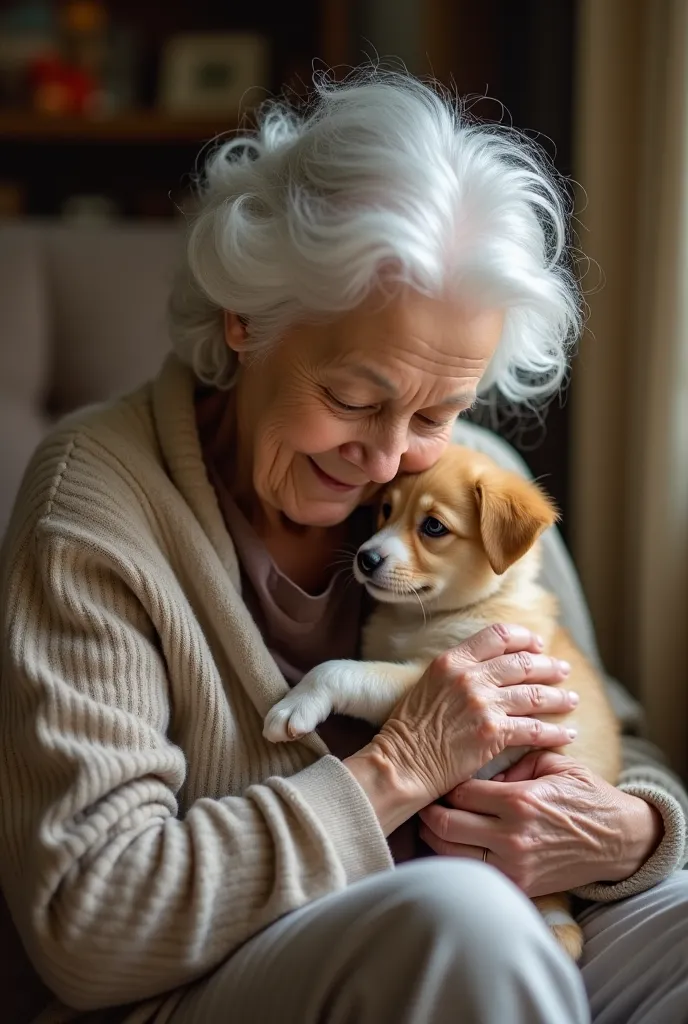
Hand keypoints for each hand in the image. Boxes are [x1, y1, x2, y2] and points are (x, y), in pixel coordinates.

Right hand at [345, 623, 577, 832]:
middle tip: (562, 670)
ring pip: (534, 694)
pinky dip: (555, 731)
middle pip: (522, 663)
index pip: (497, 636)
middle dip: (548, 666)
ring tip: (571, 700)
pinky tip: (567, 733)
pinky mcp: (493, 733)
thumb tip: (486, 668)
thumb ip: (457, 672)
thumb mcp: (428, 685)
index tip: (537, 646)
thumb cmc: (410, 729)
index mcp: (452, 660)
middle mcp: (470, 676)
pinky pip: (534, 729)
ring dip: (558, 697)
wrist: (402, 763)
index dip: (523, 639)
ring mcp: (483, 703)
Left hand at [418, 750, 664, 895]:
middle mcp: (512, 836)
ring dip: (433, 837)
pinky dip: (454, 859)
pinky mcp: (519, 887)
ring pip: (449, 853)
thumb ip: (511, 760)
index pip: (459, 792)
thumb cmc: (584, 795)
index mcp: (519, 801)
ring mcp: (514, 866)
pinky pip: (471, 873)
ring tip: (429, 821)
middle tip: (423, 799)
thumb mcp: (551, 763)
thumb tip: (477, 768)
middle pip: (444, 825)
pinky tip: (449, 844)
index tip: (439, 776)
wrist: (617, 840)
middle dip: (427, 811)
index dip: (444, 784)